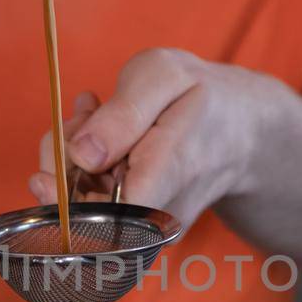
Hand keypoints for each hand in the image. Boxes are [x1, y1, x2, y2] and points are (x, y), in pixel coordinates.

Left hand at [29, 50, 258, 231]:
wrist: (241, 130)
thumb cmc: (203, 98)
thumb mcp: (166, 77)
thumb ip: (124, 115)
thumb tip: (82, 155)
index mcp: (165, 179)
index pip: (100, 217)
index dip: (62, 194)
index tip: (59, 154)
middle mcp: (152, 217)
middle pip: (77, 212)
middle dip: (62, 158)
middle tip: (85, 111)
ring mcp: (141, 224)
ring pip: (77, 204)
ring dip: (70, 154)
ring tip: (96, 110)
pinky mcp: (132, 222)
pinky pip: (88, 200)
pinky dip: (81, 161)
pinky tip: (99, 127)